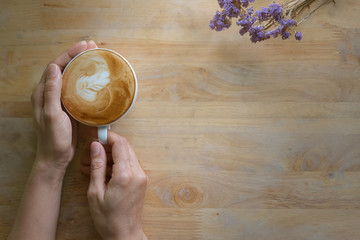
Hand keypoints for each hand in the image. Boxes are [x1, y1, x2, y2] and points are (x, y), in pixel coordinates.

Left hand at [31, 41, 97, 170]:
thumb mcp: (52, 115)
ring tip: (95, 58)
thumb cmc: (53, 138)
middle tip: (93, 48)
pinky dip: (84, 80)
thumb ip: (52, 92)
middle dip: (77, 56)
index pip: (55, 66)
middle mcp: (49, 93)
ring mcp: (59, 99)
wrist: (56, 157)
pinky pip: (76, 88)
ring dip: (81, 66)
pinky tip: (94, 78)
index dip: (69, 54)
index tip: (84, 46)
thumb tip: (53, 67)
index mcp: (42, 93)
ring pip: (70, 77)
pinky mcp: (67, 106)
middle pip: (63, 68)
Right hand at [87, 131, 148, 239]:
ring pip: (126, 155)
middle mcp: (137, 173)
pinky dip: (116, 164)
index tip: (96, 134)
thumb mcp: (95, 192)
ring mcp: (141, 176)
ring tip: (90, 164)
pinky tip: (100, 171)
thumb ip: (97, 166)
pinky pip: (129, 165)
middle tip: (90, 150)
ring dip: (110, 155)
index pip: (120, 144)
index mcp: (125, 175)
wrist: (124, 235)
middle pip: (125, 147)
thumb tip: (96, 146)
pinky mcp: (141, 180)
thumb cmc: (108, 219)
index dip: (108, 136)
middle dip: (107, 145)